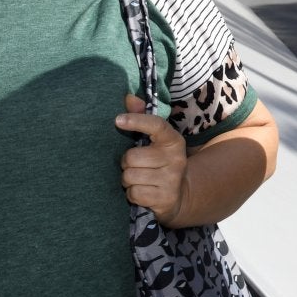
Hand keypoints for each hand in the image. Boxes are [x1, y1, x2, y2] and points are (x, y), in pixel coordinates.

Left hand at [117, 94, 188, 224]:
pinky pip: (134, 193)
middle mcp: (176, 158)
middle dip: (126, 163)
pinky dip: (133, 194)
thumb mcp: (155, 141)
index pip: (156, 125)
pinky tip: (142, 192)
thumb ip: (142, 118)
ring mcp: (171, 179)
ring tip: (139, 179)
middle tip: (135, 165)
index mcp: (173, 140)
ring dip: (128, 180)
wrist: (179, 195)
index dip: (137, 120)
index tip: (117, 120)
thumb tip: (129, 97)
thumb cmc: (159, 162)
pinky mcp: (165, 199)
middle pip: (132, 157)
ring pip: (130, 176)